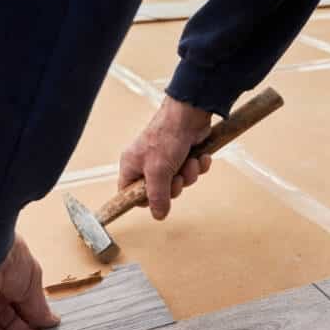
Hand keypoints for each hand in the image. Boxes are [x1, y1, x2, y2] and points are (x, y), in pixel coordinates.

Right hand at [119, 95, 212, 219]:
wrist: (190, 114)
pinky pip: (191, 171)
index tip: (156, 203)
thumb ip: (157, 196)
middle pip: (159, 192)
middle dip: (174, 187)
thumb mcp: (158, 171)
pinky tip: (200, 156)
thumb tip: (158, 216)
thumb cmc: (166, 137)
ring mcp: (166, 159)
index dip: (143, 201)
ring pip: (178, 182)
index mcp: (132, 166)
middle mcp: (147, 164)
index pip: (129, 193)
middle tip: (177, 178)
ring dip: (189, 175)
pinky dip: (198, 165)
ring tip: (190, 162)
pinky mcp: (183, 155)